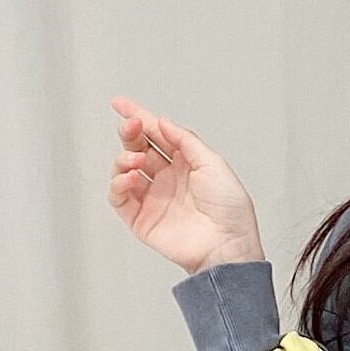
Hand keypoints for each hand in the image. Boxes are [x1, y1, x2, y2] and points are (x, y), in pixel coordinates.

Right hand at [106, 96, 264, 274]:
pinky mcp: (142, 219)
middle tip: (132, 126)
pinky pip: (120, 197)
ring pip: (125, 170)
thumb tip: (163, 122)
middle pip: (138, 148)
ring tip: (136, 159)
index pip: (157, 135)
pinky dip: (118, 184)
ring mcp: (154, 199)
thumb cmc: (231, 212)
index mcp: (187, 165)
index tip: (121, 104)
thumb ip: (186, 141)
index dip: (139, 118)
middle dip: (131, 133)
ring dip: (125, 158)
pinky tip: (129, 178)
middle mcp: (169, 179)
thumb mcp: (214, 164)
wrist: (227, 246)